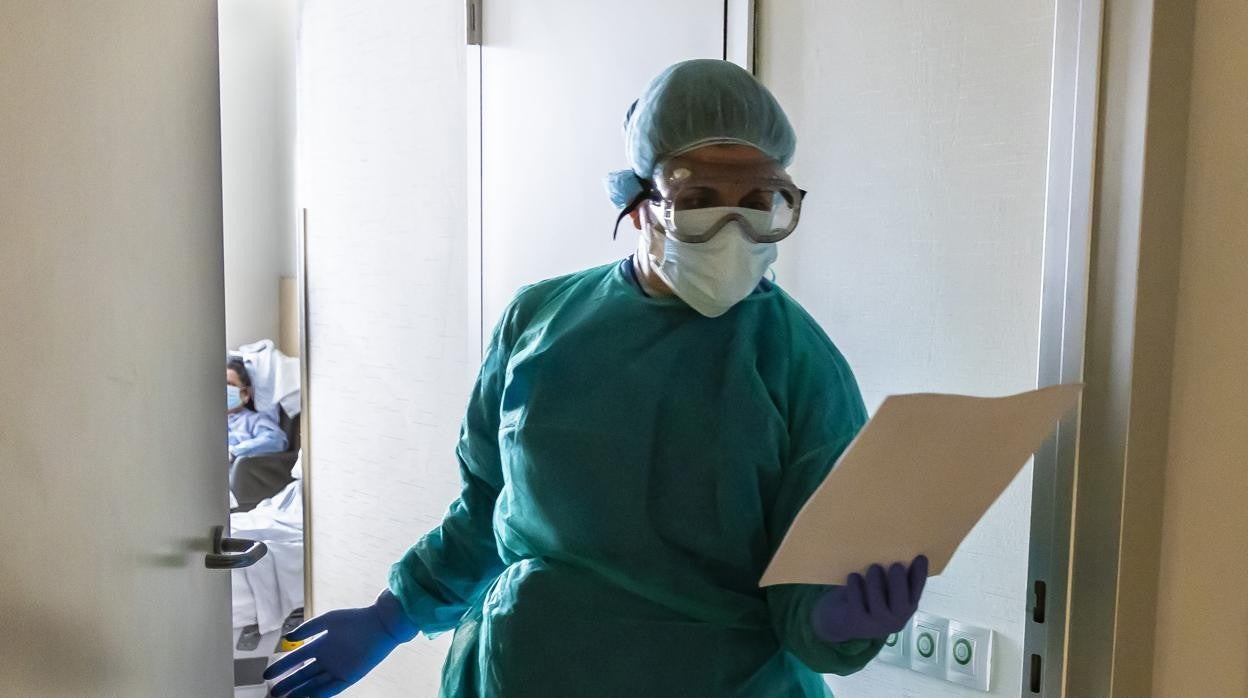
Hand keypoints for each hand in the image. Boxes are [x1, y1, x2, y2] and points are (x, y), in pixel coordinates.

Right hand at [264, 590, 418, 696]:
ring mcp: (338, 669)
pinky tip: (306, 697)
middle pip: (303, 676)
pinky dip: (318, 694)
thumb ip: (307, 629)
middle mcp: (328, 659)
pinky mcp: (349, 677)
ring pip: (314, 685)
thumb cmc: (355, 619)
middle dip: (287, 685)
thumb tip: (287, 638)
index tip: (265, 676)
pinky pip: (331, 689)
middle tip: (272, 694)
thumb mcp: (328, 620)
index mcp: (321, 645)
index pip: (296, 659)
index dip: (281, 668)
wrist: (381, 624)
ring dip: (300, 693)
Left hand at [811, 555, 927, 643]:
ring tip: (874, 567)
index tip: (921, 557)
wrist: (841, 619)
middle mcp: (895, 619)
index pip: (916, 592)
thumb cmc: (867, 596)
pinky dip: (855, 589)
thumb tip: (896, 550)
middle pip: (901, 604)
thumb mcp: (882, 587)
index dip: (920, 576)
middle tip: (896, 565)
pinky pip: (857, 605)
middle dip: (900, 584)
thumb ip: (891, 576)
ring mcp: (876, 624)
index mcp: (906, 607)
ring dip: (877, 584)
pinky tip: (853, 576)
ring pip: (879, 605)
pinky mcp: (857, 623)